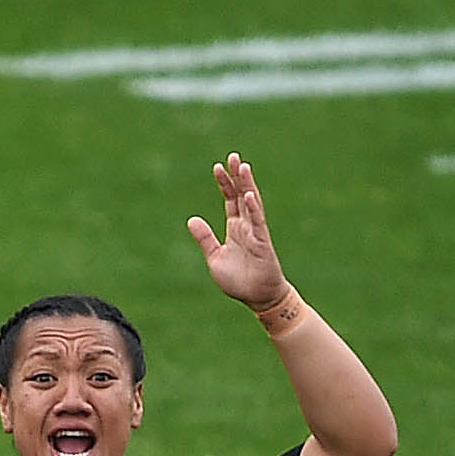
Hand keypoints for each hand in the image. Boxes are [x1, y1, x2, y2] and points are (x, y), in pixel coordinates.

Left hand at [188, 152, 294, 313]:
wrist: (258, 298)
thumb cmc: (239, 280)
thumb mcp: (214, 257)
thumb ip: (205, 238)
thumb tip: (192, 219)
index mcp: (235, 228)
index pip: (230, 200)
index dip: (225, 183)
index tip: (218, 166)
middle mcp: (246, 226)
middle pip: (242, 195)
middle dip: (237, 177)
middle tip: (233, 156)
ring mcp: (256, 232)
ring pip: (252, 204)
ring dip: (247, 185)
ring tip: (243, 167)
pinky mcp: (262, 243)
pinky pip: (258, 223)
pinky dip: (253, 209)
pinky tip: (249, 195)